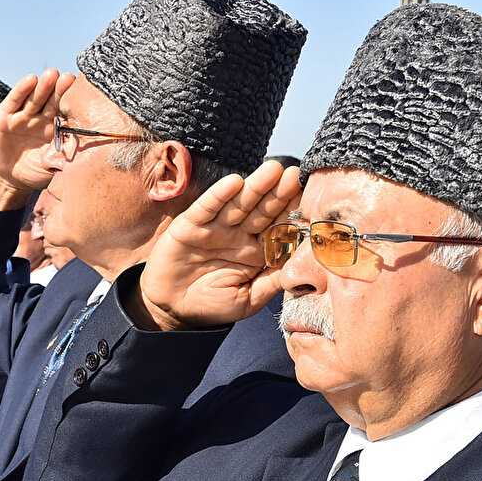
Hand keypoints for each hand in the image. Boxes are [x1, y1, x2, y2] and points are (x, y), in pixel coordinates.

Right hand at [0, 70, 75, 209]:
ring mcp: (24, 115)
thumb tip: (79, 159)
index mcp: (57, 128)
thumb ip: (62, 161)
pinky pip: (15, 100)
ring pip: (36, 97)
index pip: (67, 112)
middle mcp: (42, 117)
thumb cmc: (34, 173)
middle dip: (60, 89)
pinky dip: (22, 90)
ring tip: (52, 75)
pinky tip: (31, 80)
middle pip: (53, 100)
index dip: (73, 103)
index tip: (83, 94)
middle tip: (68, 79)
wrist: (8, 178)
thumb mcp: (51, 169)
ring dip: (44, 86)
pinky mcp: (6, 114)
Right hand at [133, 161, 301, 330]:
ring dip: (255, 186)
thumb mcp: (248, 300)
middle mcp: (238, 235)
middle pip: (262, 210)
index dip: (292, 213)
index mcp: (256, 251)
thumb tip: (301, 268)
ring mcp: (215, 228)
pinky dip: (219, 195)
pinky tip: (234, 182)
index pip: (277, 228)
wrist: (171, 310)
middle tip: (294, 174)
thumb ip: (271, 282)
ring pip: (238, 204)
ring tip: (272, 170)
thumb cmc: (211, 306)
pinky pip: (207, 208)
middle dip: (278, 193)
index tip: (310, 199)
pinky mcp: (190, 225)